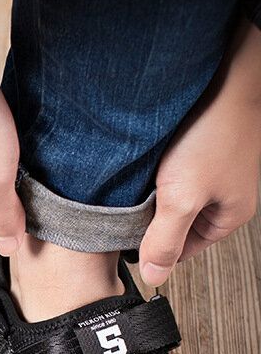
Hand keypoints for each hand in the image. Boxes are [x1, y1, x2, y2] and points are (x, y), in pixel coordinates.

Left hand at [140, 19, 260, 285]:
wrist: (220, 77)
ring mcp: (213, 173)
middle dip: (149, 221)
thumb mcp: (182, 199)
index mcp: (229, 216)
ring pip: (171, 198)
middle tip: (124, 214)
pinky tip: (142, 167)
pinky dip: (155, 174)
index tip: (125, 243)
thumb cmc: (211, 133)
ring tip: (135, 187)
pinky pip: (171, 174)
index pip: (182, 251)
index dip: (153, 249)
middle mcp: (224, 196)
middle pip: (176, 225)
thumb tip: (155, 275)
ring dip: (150, 196)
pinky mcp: (200, 151)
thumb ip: (166, 240)